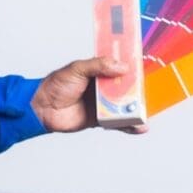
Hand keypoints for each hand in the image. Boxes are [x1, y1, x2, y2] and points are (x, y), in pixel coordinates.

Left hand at [31, 56, 148, 134]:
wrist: (42, 108)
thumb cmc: (56, 84)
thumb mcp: (77, 69)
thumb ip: (98, 65)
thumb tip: (121, 67)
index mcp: (98, 71)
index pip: (118, 67)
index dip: (131, 67)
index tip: (145, 65)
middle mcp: (102, 87)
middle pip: (125, 88)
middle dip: (137, 90)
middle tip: (149, 91)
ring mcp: (102, 104)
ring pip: (124, 106)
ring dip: (136, 109)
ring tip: (146, 112)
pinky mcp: (100, 119)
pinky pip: (118, 122)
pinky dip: (129, 125)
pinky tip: (140, 127)